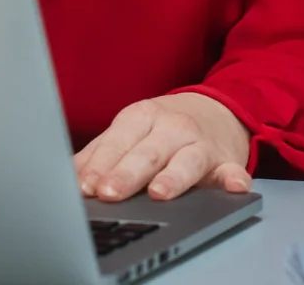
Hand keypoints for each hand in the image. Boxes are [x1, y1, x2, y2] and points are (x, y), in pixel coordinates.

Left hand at [74, 93, 252, 201]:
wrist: (216, 111)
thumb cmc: (162, 128)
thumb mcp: (129, 131)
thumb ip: (99, 153)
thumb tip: (68, 178)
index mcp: (142, 117)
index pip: (118, 141)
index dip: (100, 165)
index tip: (85, 186)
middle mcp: (172, 128)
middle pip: (147, 153)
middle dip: (127, 174)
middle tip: (109, 192)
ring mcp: (201, 144)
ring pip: (186, 162)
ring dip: (174, 178)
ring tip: (160, 193)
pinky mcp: (227, 161)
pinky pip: (232, 171)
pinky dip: (235, 180)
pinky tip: (235, 187)